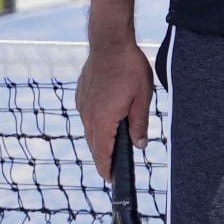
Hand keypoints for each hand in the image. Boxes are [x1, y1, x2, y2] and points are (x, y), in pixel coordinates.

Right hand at [75, 42, 155, 181]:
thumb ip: (139, 124)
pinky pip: (88, 116)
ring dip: (99, 140)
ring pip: (90, 130)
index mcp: (103, 120)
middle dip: (102, 158)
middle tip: (112, 168)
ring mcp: (82, 104)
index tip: (110, 179)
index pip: (102, 152)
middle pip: (94, 144)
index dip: (106, 168)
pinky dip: (96, 123)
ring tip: (111, 147)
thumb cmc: (129, 69)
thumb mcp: (142, 98)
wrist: (109, 43)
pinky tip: (106, 121)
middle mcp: (88, 115)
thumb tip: (140, 146)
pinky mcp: (81, 95)